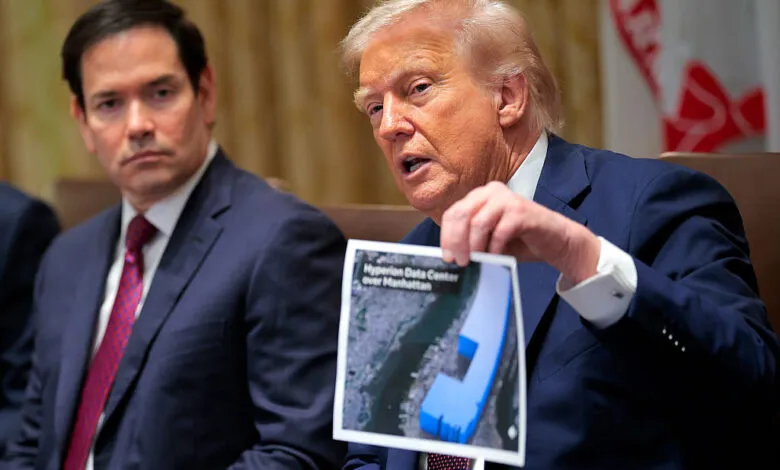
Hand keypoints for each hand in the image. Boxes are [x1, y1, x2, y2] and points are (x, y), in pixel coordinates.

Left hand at [440, 182, 600, 284]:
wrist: (555, 240)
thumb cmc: (519, 241)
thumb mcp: (488, 239)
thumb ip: (469, 240)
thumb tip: (449, 256)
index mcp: (479, 197)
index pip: (453, 213)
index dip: (446, 236)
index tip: (446, 257)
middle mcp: (491, 192)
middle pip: (461, 215)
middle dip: (456, 241)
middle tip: (459, 262)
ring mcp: (507, 199)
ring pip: (478, 223)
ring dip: (474, 246)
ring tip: (476, 262)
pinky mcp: (521, 211)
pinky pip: (500, 231)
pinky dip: (495, 248)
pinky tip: (496, 258)